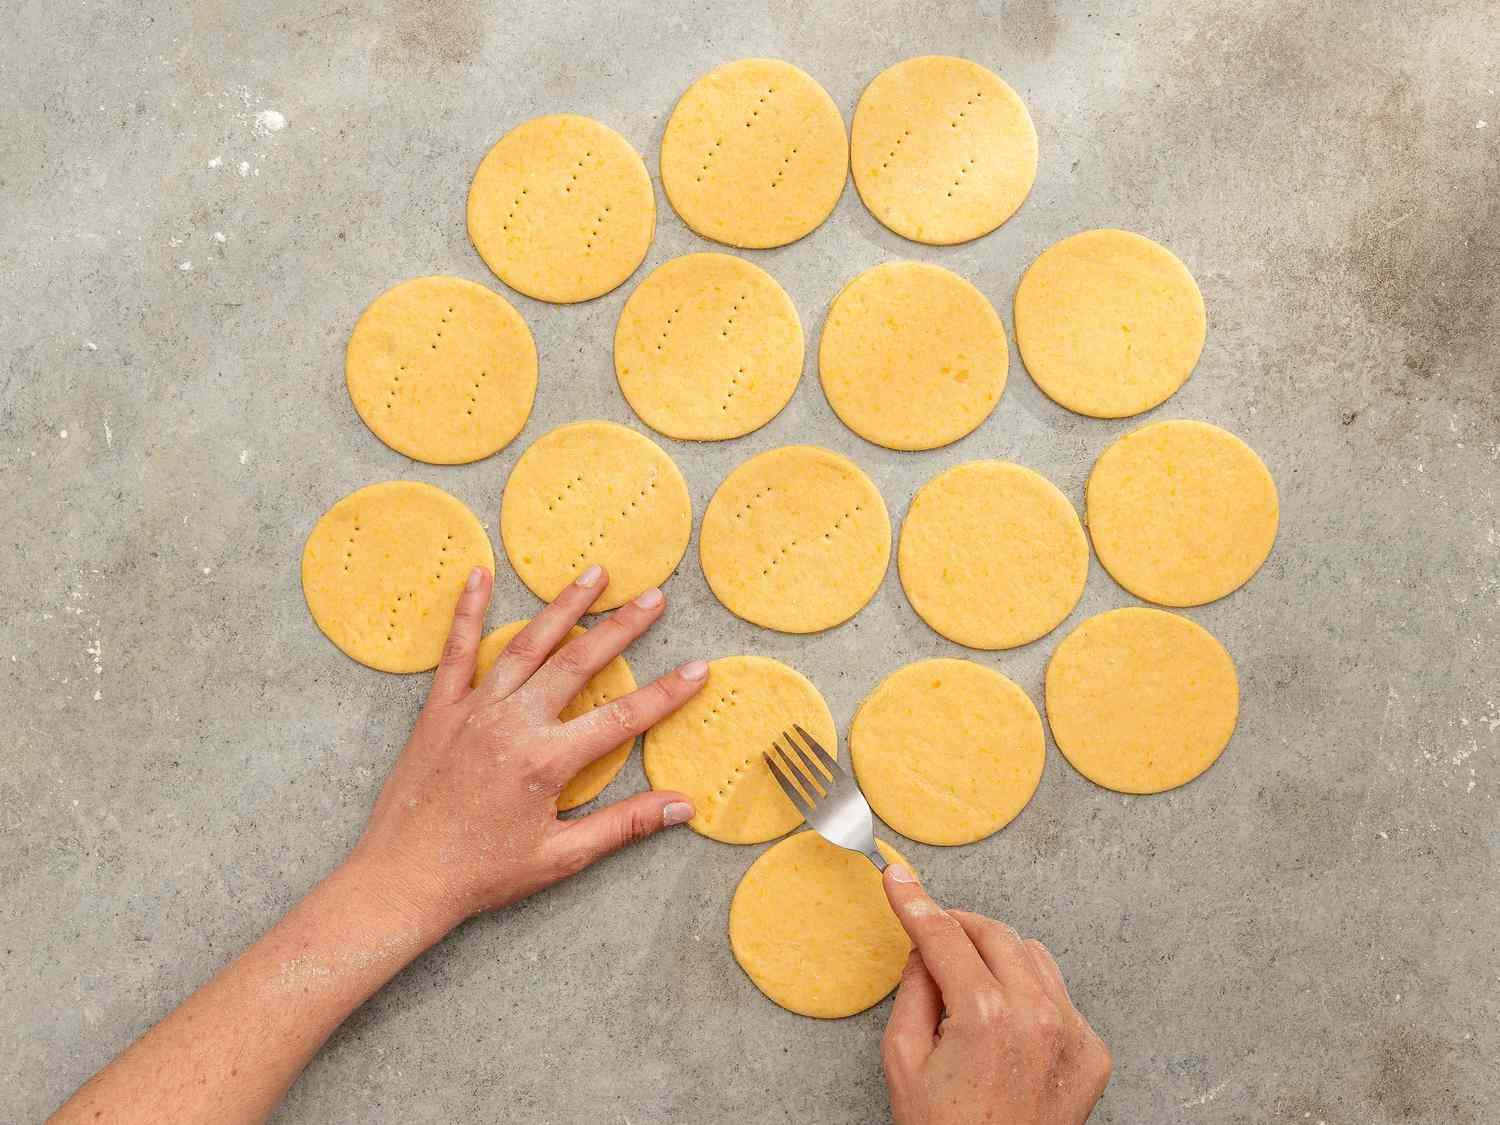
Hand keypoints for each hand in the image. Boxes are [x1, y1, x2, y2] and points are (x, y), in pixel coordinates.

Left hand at [345, 564, 705, 932]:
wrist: (402, 879)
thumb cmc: (483, 874)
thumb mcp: (561, 857)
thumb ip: (624, 825)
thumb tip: (683, 806)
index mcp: (547, 761)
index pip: (624, 717)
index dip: (667, 693)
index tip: (700, 668)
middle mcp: (513, 724)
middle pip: (578, 663)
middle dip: (620, 627)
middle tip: (654, 597)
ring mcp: (474, 711)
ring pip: (527, 646)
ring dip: (563, 607)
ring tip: (594, 574)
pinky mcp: (439, 711)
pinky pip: (456, 652)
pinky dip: (468, 612)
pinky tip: (479, 575)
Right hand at [879, 867, 1110, 1124]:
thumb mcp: (904, 1059)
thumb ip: (913, 990)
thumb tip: (924, 947)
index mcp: (986, 1016)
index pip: (945, 935)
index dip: (916, 902)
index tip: (899, 879)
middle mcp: (1038, 1017)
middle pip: (995, 933)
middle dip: (959, 925)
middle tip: (932, 931)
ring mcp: (1072, 1034)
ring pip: (1032, 954)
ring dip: (996, 953)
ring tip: (966, 981)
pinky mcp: (1092, 1052)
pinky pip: (1058, 993)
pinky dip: (1028, 988)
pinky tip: (1002, 1015)